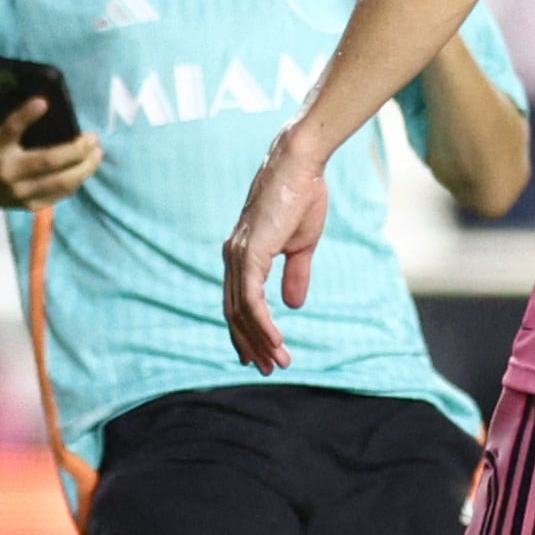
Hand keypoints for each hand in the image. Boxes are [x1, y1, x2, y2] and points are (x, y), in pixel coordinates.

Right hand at [0, 98, 100, 211]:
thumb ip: (7, 120)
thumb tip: (39, 102)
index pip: (10, 130)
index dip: (26, 115)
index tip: (43, 102)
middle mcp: (7, 173)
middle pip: (48, 161)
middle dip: (75, 149)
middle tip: (92, 137)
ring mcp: (19, 193)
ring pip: (60, 182)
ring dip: (84, 168)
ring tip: (97, 154)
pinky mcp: (28, 206)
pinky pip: (59, 194)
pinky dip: (75, 181)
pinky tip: (84, 169)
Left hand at [221, 132, 331, 373]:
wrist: (301, 165)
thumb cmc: (301, 196)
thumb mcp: (301, 244)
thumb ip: (295, 274)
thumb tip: (293, 305)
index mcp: (243, 254)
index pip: (238, 302)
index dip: (248, 331)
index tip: (260, 355)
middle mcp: (233, 257)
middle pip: (234, 312)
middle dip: (250, 343)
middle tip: (267, 369)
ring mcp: (239, 255)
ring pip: (241, 310)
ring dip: (260, 340)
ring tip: (278, 363)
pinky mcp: (250, 252)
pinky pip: (251, 298)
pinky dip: (262, 323)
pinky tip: (276, 341)